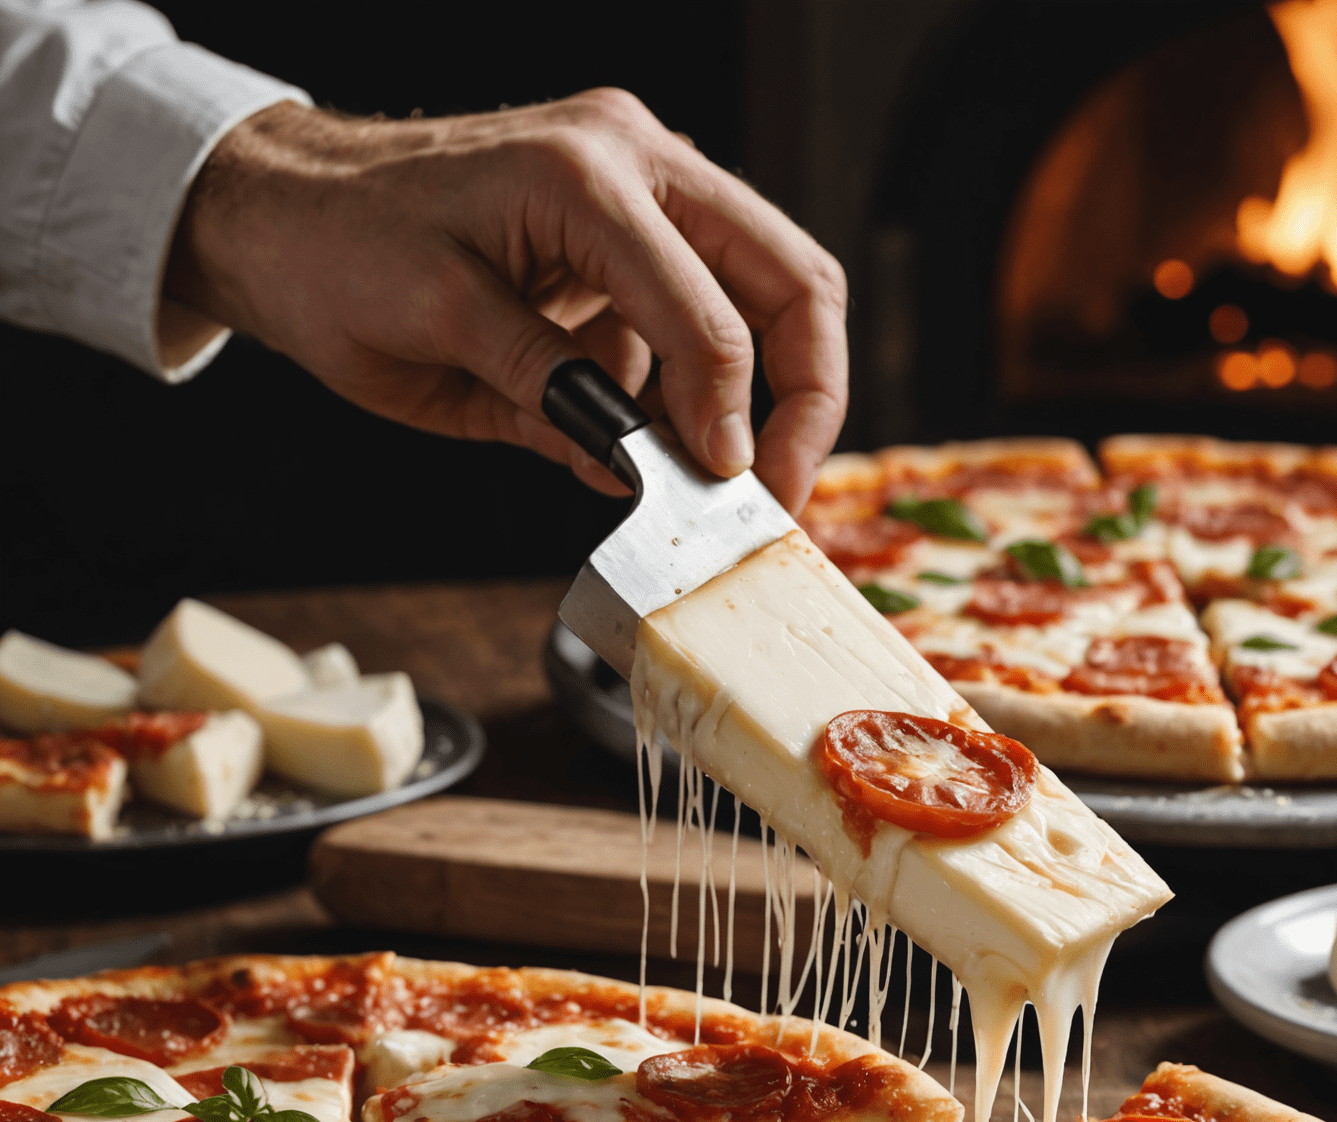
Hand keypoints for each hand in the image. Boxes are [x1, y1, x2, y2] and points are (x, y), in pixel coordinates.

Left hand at [164, 90, 847, 510]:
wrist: (277, 209)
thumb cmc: (336, 254)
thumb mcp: (441, 333)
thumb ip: (557, 392)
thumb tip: (648, 463)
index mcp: (587, 176)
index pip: (713, 308)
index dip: (733, 415)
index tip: (728, 490)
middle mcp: (636, 163)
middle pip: (791, 278)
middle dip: (805, 395)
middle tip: (778, 488)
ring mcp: (640, 190)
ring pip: (766, 294)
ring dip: (754, 396)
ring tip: (705, 477)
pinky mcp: (626, 235)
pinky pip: (698, 317)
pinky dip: (691, 388)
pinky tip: (646, 438)